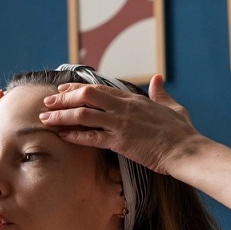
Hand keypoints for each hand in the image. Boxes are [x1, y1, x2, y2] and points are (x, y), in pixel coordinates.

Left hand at [37, 75, 203, 174]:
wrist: (186, 150)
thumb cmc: (181, 132)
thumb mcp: (172, 106)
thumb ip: (160, 93)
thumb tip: (158, 79)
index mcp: (133, 99)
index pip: (99, 88)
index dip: (77, 88)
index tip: (62, 89)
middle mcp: (124, 108)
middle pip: (86, 96)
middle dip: (63, 98)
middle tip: (47, 102)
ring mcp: (120, 124)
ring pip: (83, 115)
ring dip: (61, 116)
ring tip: (45, 119)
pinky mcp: (120, 142)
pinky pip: (91, 137)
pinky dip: (74, 136)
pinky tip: (61, 136)